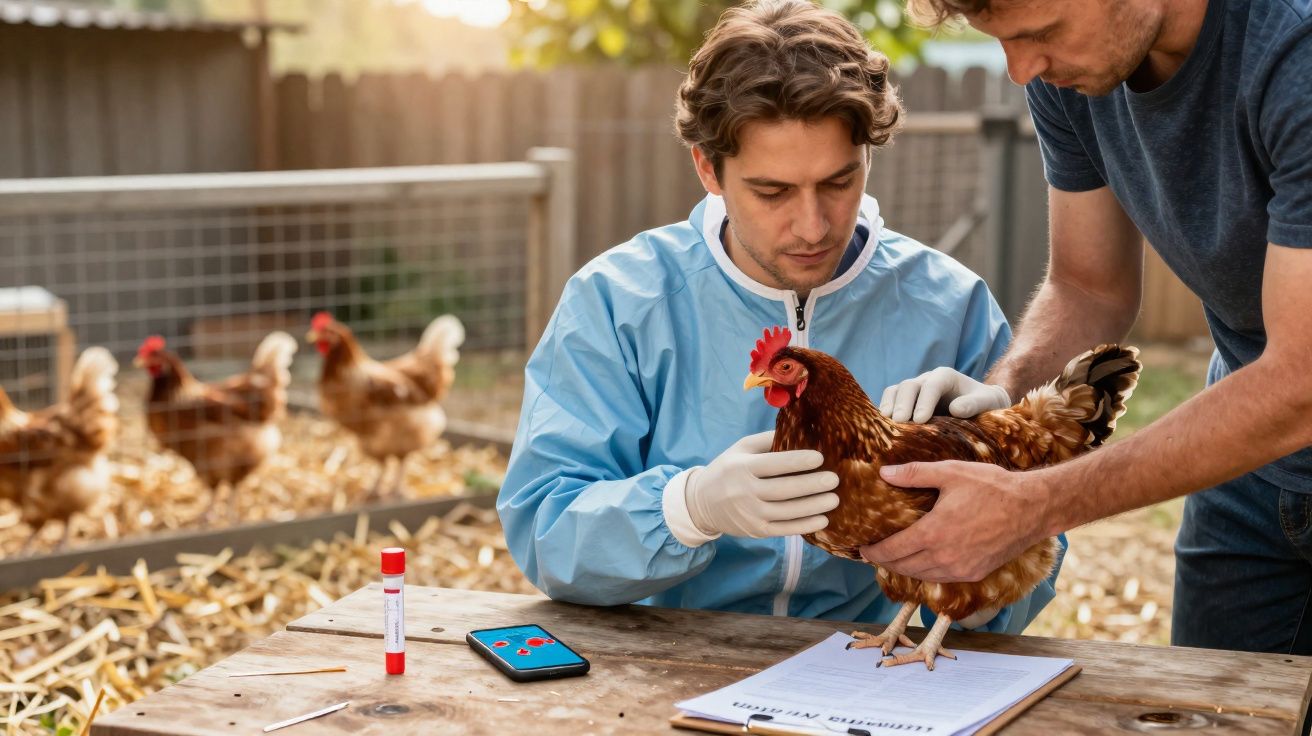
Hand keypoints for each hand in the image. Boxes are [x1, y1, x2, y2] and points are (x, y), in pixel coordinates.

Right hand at [684, 431, 839, 538]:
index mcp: (741, 467)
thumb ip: (767, 441)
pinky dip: (804, 525)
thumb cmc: (727, 469)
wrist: (701, 503)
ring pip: (787, 511)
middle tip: (834, 480)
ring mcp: (750, 514)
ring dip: (814, 506)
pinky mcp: (756, 530)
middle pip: (784, 489)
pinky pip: (784, 529)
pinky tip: (822, 519)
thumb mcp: (740, 449)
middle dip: (812, 485)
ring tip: (834, 499)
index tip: (820, 458)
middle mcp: (745, 491)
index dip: (798, 461)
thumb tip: (799, 430)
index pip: (773, 464)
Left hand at [859, 461, 1049, 581]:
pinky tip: (923, 560)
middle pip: (903, 567)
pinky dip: (926, 572)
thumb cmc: (992, 487)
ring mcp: (961, 569)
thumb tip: (884, 473)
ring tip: (894, 557)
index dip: (872, 552)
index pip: (892, 551)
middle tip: (873, 553)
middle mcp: (944, 557)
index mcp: (933, 533)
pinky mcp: (975, 574)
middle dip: (885, 562)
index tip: (861, 548)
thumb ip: (913, 474)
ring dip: (905, 569)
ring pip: (921, 576)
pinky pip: (941, 577)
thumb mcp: (950, 473)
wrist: (1032, 508)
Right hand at [879, 367, 1010, 422]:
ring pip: (895, 391)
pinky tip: (882, 427)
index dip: (924, 401)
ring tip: (886, 424)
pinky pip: (890, 401)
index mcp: (946, 377)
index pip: (932, 385)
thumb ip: (974, 404)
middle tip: (899, 423)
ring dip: (889, 406)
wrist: (980, 406)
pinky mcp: (906, 401)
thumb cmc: (986, 404)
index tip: (920, 420)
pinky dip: (885, 411)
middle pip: (908, 386)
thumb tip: (955, 409)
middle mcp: (927, 380)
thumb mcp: (987, 402)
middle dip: (903, 404)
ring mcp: (914, 390)